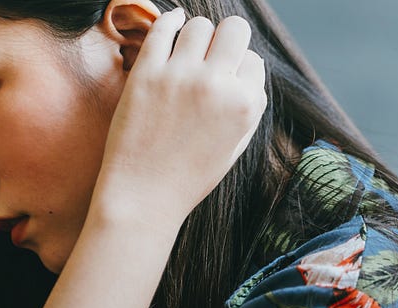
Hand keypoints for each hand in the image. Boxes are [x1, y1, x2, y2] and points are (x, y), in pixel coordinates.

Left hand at [93, 9, 266, 229]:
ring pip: (199, 25)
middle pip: (235, 29)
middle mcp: (216, 85)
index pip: (254, 60)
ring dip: (198, 33)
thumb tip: (250, 61)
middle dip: (228, 37)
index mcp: (244, 105)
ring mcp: (180, 76)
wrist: (143, 196)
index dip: (241, 67)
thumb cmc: (190, 174)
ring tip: (189, 49)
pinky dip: (171, 20)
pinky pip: (163, 28)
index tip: (227, 77)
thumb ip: (249, 104)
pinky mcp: (146, 73)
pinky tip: (173, 23)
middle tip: (214, 52)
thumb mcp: (236, 144)